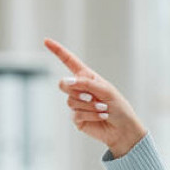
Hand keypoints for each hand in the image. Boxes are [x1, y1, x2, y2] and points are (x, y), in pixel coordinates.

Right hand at [44, 38, 147, 157]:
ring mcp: (77, 104)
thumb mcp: (106, 90)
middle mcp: (80, 89)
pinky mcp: (77, 118)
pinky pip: (76, 114)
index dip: (58, 51)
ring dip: (89, 106)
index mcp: (87, 77)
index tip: (46, 40)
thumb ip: (86, 84)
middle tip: (92, 97)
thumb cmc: (119, 107)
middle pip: (63, 84)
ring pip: (71, 101)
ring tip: (103, 109)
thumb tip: (65, 81)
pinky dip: (90, 115)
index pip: (69, 61)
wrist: (123, 129)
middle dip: (76, 90)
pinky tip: (101, 117)